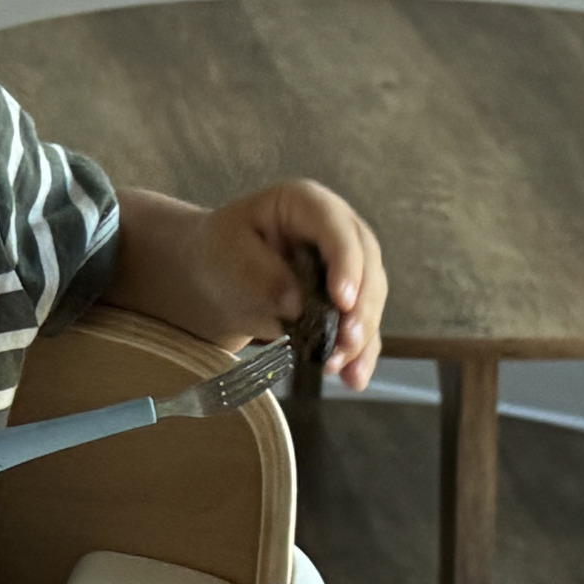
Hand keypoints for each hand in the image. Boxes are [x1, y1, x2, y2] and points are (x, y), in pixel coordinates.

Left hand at [170, 181, 389, 390]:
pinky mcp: (344, 302)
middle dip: (361, 306)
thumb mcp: (226, 255)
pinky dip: (359, 354)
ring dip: (361, 336)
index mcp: (306, 204)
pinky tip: (354, 378)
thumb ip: (260, 275)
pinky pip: (360, 327)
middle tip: (347, 339)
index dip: (346, 263)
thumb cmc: (218, 253)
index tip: (342, 299)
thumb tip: (297, 304)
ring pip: (370, 299)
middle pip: (366, 264)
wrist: (214, 276)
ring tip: (341, 367)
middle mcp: (337, 231)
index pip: (337, 228)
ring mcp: (346, 266)